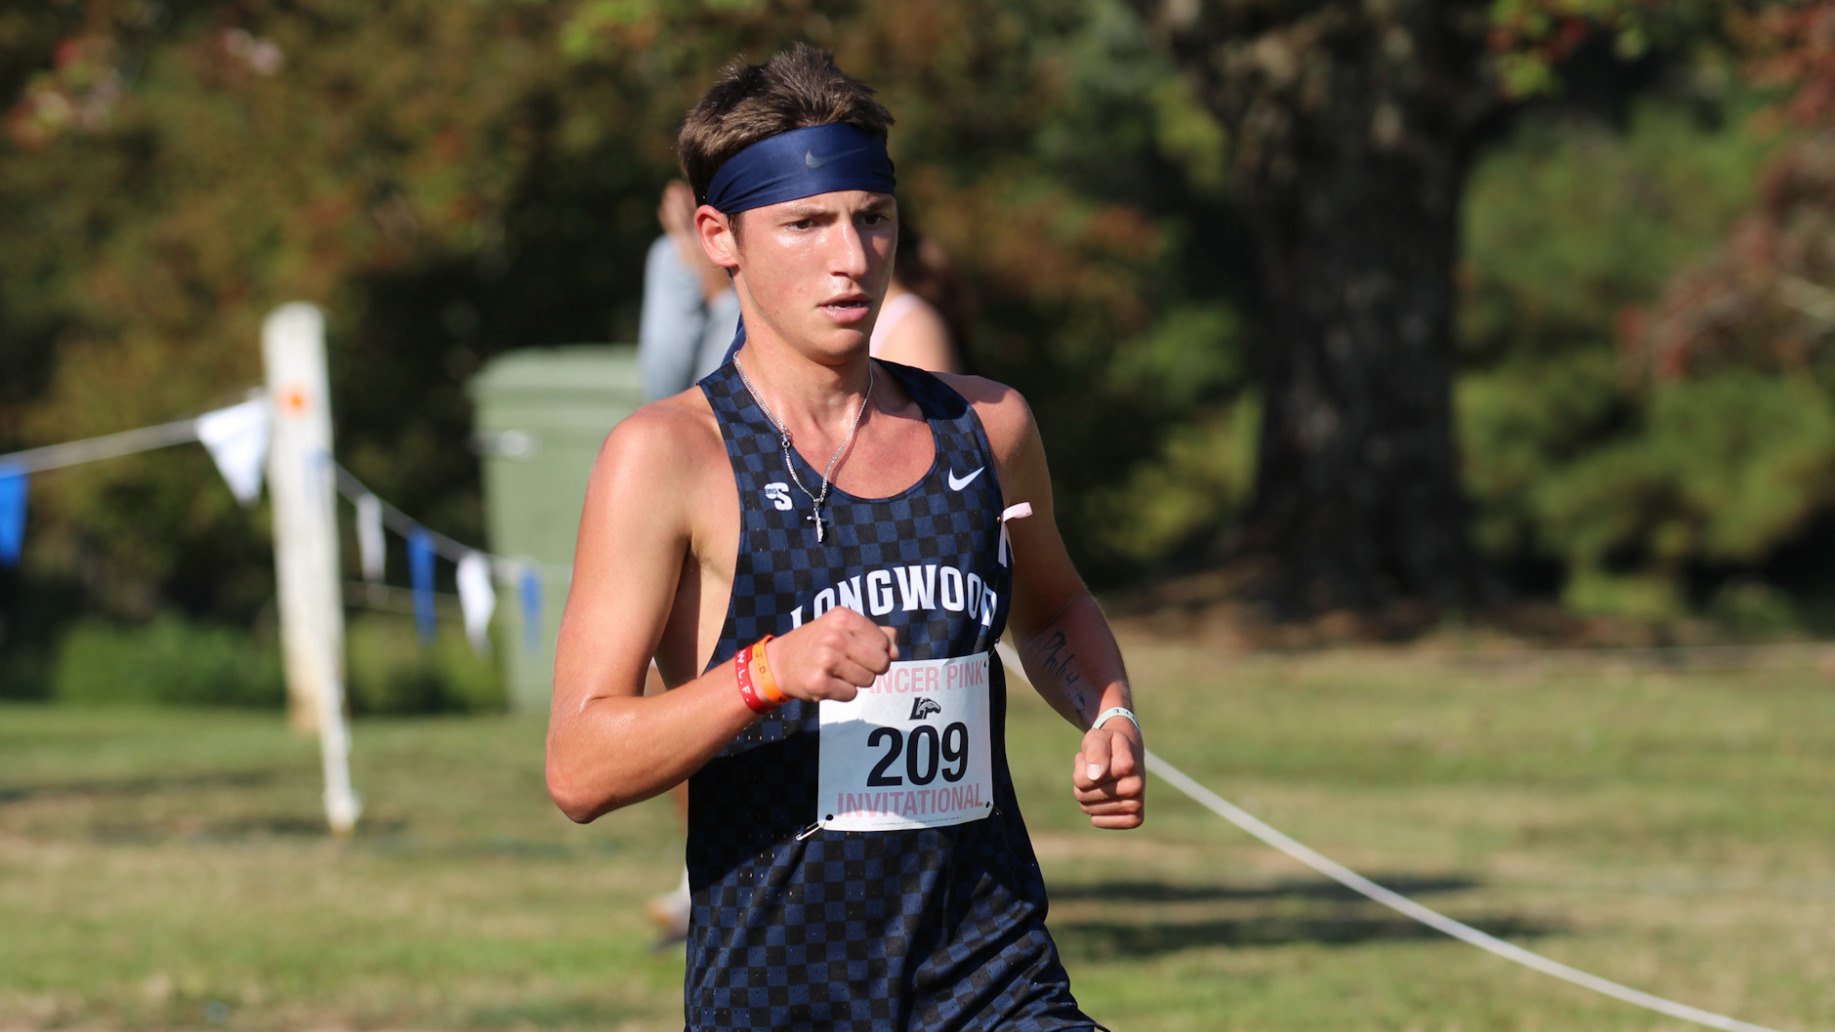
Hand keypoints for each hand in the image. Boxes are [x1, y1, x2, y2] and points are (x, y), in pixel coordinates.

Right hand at [762, 607, 898, 703]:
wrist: (778, 663)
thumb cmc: (817, 644)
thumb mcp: (843, 628)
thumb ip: (875, 634)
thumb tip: (896, 651)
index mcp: (843, 617)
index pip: (884, 642)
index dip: (878, 651)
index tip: (860, 651)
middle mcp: (834, 636)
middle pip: (880, 663)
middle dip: (871, 668)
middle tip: (850, 665)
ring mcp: (826, 660)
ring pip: (868, 681)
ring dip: (856, 681)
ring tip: (836, 672)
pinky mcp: (819, 683)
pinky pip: (851, 695)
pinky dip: (843, 693)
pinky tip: (827, 682)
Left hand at [1072, 718, 1143, 829]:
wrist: (1130, 751)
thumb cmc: (1108, 744)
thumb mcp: (1097, 738)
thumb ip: (1095, 750)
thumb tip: (1095, 775)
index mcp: (1127, 765)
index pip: (1081, 779)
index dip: (1080, 765)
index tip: (1095, 755)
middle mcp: (1136, 786)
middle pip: (1082, 795)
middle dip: (1083, 781)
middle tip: (1097, 769)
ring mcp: (1137, 804)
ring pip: (1088, 808)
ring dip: (1089, 794)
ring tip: (1102, 780)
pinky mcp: (1135, 819)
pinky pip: (1098, 821)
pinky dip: (1095, 810)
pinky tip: (1107, 797)